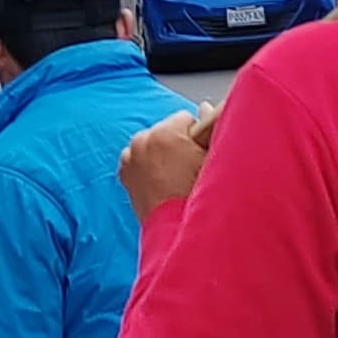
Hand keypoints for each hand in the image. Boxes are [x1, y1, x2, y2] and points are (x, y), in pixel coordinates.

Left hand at [117, 107, 212, 222]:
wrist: (176, 230)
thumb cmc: (197, 197)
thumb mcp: (212, 161)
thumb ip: (212, 129)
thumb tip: (207, 107)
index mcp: (165, 134)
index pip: (186, 119)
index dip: (197, 137)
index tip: (199, 154)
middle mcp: (142, 141)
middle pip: (167, 131)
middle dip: (177, 144)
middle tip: (188, 169)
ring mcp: (130, 158)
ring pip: (152, 145)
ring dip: (161, 155)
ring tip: (175, 178)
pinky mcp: (124, 173)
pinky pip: (139, 159)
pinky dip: (147, 166)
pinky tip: (161, 183)